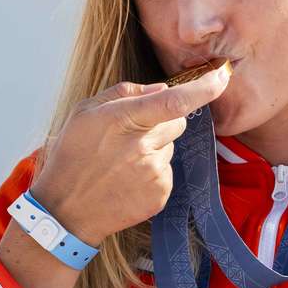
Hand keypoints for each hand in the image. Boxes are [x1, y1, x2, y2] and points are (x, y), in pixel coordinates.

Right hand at [28, 65, 229, 245]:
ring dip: (155, 149)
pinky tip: (128, 180)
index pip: (174, 101)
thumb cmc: (72, 156)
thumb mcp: (85, 112)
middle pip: (178, 122)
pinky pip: (168, 172)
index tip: (222, 76)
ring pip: (171, 147)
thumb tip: (161, 89)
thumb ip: (124, 93)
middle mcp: (143, 146)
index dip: (203, 88)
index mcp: (124, 120)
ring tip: (123, 162)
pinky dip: (153, 173)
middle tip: (131, 135)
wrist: (64, 212)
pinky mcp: (160, 195)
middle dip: (163, 122)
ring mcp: (153, 173)